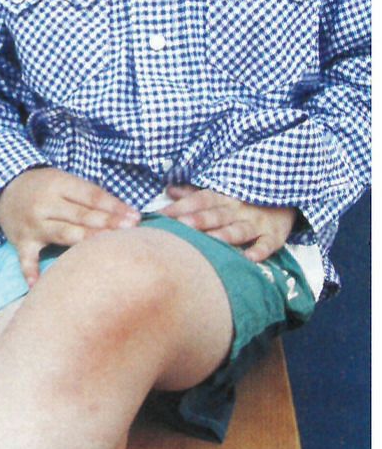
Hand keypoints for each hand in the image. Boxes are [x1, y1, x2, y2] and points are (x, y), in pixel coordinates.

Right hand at [0, 167, 139, 286]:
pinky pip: (26, 259)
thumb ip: (91, 197)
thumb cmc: (43, 186)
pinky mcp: (21, 242)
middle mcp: (45, 204)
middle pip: (79, 215)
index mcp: (58, 184)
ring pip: (62, 234)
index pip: (90, 196)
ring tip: (103, 250)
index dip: (113, 207)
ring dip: (83, 241)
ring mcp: (33, 225)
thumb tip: (127, 214)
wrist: (2, 188)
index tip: (135, 218)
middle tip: (130, 231)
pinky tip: (37, 286)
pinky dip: (30, 272)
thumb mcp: (64, 180)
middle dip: (106, 223)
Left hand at [159, 185, 296, 261]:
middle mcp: (239, 208)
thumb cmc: (245, 199)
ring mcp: (257, 222)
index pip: (200, 199)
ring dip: (225, 235)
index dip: (181, 206)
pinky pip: (267, 244)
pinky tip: (248, 258)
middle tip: (181, 225)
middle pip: (216, 214)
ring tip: (210, 240)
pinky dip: (259, 251)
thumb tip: (169, 190)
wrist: (288, 196)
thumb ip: (195, 193)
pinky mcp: (274, 235)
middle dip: (199, 220)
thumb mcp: (222, 192)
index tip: (161, 215)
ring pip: (239, 230)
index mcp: (223, 196)